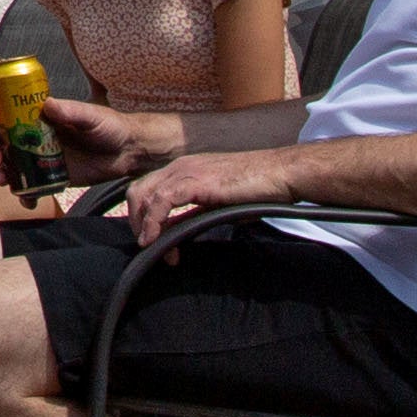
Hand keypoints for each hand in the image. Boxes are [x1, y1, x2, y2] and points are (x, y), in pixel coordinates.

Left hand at [120, 141, 302, 242]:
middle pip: (137, 191)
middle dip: (135, 221)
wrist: (281, 173)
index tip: (151, 241)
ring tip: (152, 249)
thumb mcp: (215, 205)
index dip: (142, 216)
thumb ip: (191, 214)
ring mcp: (187, 171)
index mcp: (184, 169)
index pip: (147, 189)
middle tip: (146, 246)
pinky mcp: (197, 180)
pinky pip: (162, 200)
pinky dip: (154, 222)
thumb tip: (173, 233)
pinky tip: (155, 240)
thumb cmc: (256, 189)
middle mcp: (180, 166)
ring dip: (144, 226)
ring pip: (145, 195)